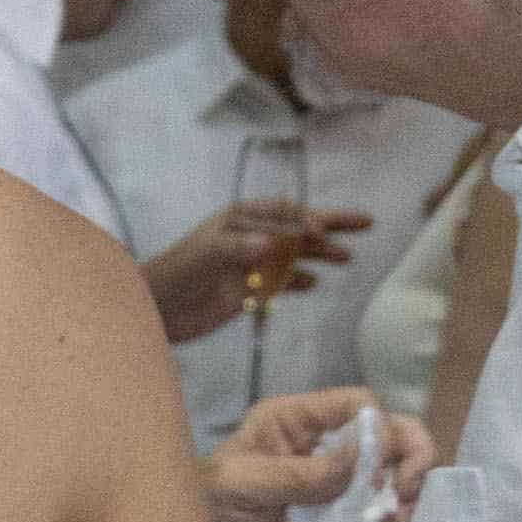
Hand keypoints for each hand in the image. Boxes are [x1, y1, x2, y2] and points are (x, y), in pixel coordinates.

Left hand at [145, 199, 367, 347]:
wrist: (155, 308)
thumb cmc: (175, 272)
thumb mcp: (205, 255)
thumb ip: (238, 249)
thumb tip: (271, 245)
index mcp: (241, 220)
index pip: (284, 212)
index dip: (305, 218)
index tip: (318, 232)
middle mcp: (251, 238)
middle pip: (298, 229)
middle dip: (330, 226)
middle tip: (366, 223)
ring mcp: (252, 264)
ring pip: (295, 256)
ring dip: (319, 255)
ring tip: (346, 257)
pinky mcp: (249, 290)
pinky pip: (281, 283)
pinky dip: (297, 282)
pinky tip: (313, 284)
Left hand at [205, 386, 436, 521]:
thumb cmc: (200, 515)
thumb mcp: (239, 486)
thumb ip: (297, 472)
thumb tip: (361, 459)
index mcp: (297, 425)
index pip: (360, 405)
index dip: (382, 430)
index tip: (377, 470)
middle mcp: (325, 453)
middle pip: (396, 441)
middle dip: (411, 469)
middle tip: (401, 500)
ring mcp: (337, 496)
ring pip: (396, 492)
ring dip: (402, 516)